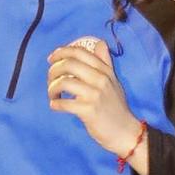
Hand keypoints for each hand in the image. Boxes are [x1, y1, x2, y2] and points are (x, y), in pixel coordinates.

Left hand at [47, 37, 145, 168]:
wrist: (124, 131)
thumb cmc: (116, 107)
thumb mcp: (114, 81)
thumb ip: (105, 62)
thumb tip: (100, 43)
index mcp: (105, 70)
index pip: (80, 52)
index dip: (61, 52)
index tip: (52, 59)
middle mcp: (100, 79)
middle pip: (69, 64)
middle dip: (53, 70)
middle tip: (50, 79)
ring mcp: (95, 95)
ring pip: (64, 82)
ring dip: (52, 87)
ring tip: (53, 94)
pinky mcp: (89, 111)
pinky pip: (64, 103)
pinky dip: (55, 103)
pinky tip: (55, 105)